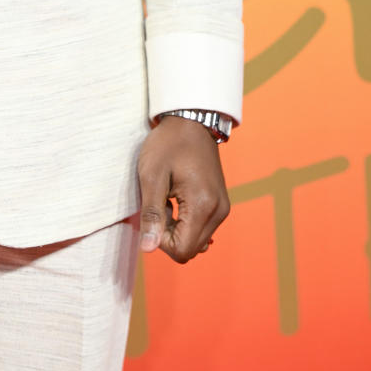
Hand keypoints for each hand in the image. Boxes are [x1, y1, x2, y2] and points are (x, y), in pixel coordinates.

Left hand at [136, 115, 230, 262]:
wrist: (191, 120)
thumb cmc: (168, 144)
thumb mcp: (152, 175)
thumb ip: (151, 214)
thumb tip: (148, 248)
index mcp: (203, 206)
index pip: (182, 250)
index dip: (161, 240)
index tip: (153, 212)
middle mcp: (219, 212)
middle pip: (191, 249)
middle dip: (169, 234)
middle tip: (159, 202)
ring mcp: (222, 209)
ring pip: (196, 241)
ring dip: (177, 228)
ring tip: (167, 199)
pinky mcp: (221, 205)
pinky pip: (202, 229)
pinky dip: (186, 222)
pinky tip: (176, 200)